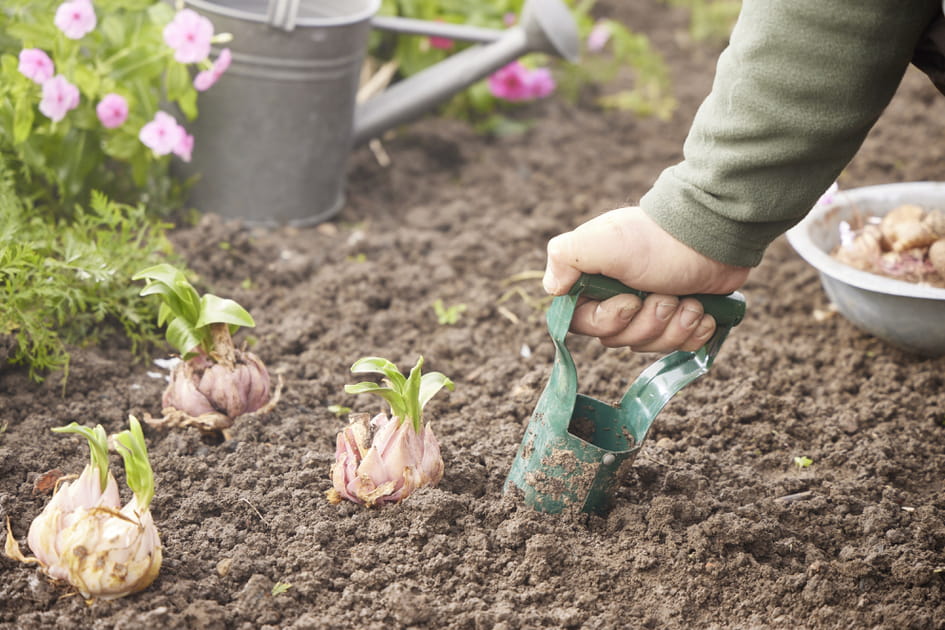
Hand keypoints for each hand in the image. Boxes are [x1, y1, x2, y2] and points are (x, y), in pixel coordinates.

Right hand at [543, 206, 749, 351]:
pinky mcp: (680, 317)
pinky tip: (702, 312)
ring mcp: (650, 309)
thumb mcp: (602, 241)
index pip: (583, 324)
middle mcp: (616, 297)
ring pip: (649, 345)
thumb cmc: (655, 240)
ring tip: (690, 302)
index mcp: (592, 282)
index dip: (608, 321)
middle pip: (618, 339)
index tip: (631, 301)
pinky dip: (693, 332)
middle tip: (666, 296)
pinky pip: (679, 346)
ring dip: (673, 327)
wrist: (712, 234)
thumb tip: (552, 287)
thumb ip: (565, 257)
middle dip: (647, 323)